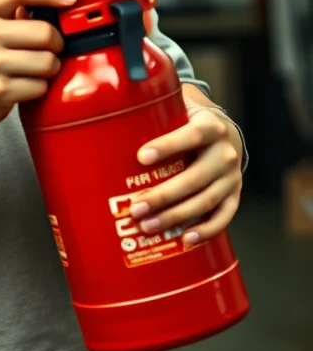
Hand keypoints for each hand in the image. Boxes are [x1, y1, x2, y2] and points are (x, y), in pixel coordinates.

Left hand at [129, 94, 242, 245]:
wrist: (226, 134)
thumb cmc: (190, 123)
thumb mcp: (179, 111)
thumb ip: (154, 112)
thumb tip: (114, 112)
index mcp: (210, 127)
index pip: (191, 136)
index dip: (167, 146)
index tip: (141, 157)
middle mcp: (225, 153)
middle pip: (194, 178)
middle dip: (163, 196)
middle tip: (136, 208)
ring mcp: (231, 177)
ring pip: (205, 200)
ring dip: (176, 216)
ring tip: (149, 225)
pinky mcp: (234, 195)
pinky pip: (223, 216)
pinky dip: (206, 230)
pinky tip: (186, 239)